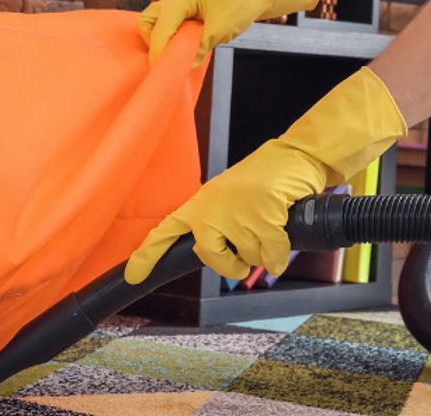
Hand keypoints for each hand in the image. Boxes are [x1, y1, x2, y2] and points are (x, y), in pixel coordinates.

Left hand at [125, 67, 405, 282]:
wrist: (297, 156)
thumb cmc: (268, 178)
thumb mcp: (234, 199)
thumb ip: (223, 226)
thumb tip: (230, 259)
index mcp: (202, 202)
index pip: (166, 229)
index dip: (147, 255)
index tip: (133, 275)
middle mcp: (212, 208)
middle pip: (212, 257)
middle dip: (230, 265)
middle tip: (243, 258)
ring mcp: (237, 211)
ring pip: (247, 257)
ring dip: (263, 252)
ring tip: (271, 227)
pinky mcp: (262, 215)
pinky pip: (270, 252)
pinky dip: (279, 253)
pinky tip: (283, 238)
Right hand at [137, 0, 320, 64]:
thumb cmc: (239, 4)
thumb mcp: (220, 29)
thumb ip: (199, 47)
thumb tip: (184, 66)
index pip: (160, 29)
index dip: (158, 51)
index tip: (162, 70)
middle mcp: (174, 0)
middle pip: (147, 23)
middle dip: (152, 44)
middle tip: (165, 61)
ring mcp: (178, 6)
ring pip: (154, 24)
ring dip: (158, 41)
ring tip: (172, 57)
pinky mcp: (184, 12)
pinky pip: (167, 26)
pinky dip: (167, 39)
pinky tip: (179, 51)